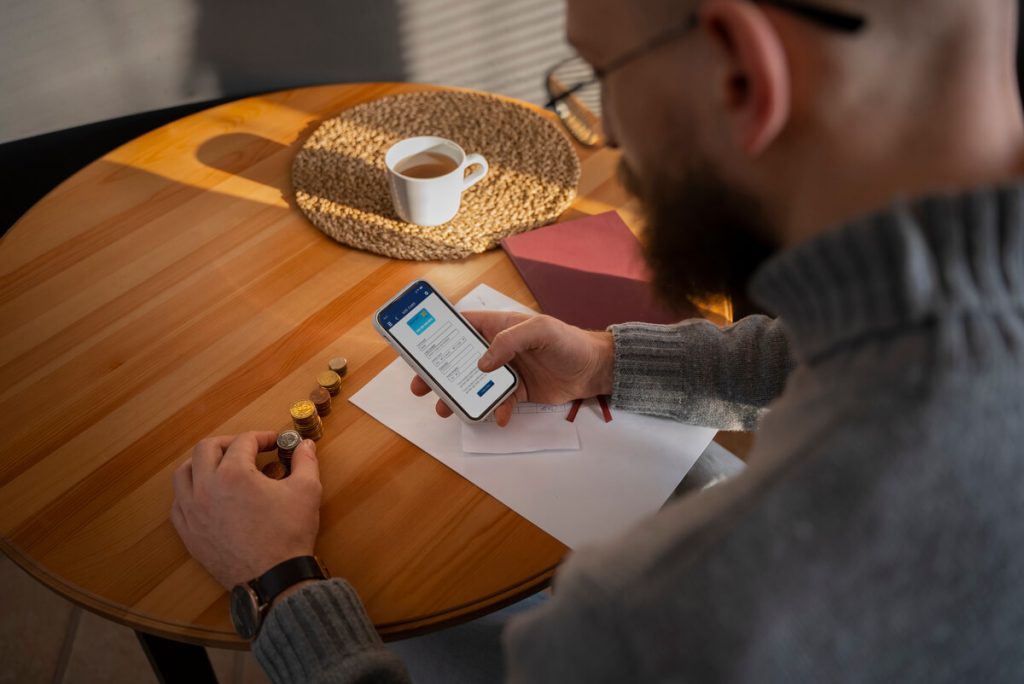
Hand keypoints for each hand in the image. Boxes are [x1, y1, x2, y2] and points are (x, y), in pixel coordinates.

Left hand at [170, 431, 321, 588]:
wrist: (272, 578)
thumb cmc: (288, 534)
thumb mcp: (306, 491)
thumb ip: (305, 462)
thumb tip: (305, 445)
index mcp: (234, 474)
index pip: (244, 442)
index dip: (262, 437)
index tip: (274, 442)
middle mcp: (206, 488)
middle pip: (205, 449)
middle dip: (228, 443)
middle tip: (246, 448)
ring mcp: (192, 512)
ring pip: (183, 474)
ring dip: (201, 463)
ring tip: (220, 466)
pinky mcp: (188, 533)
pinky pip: (178, 503)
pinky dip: (190, 492)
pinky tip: (206, 495)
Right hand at [410, 311, 613, 425]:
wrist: (594, 370)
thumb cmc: (568, 342)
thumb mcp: (540, 331)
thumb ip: (509, 341)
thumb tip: (482, 363)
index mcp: (498, 327)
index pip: (461, 327)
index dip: (438, 335)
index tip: (417, 348)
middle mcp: (498, 349)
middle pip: (459, 360)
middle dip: (438, 373)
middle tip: (419, 386)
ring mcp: (506, 372)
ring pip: (474, 384)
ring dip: (458, 396)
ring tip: (444, 408)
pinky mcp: (518, 392)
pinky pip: (498, 403)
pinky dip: (495, 411)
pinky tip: (497, 417)